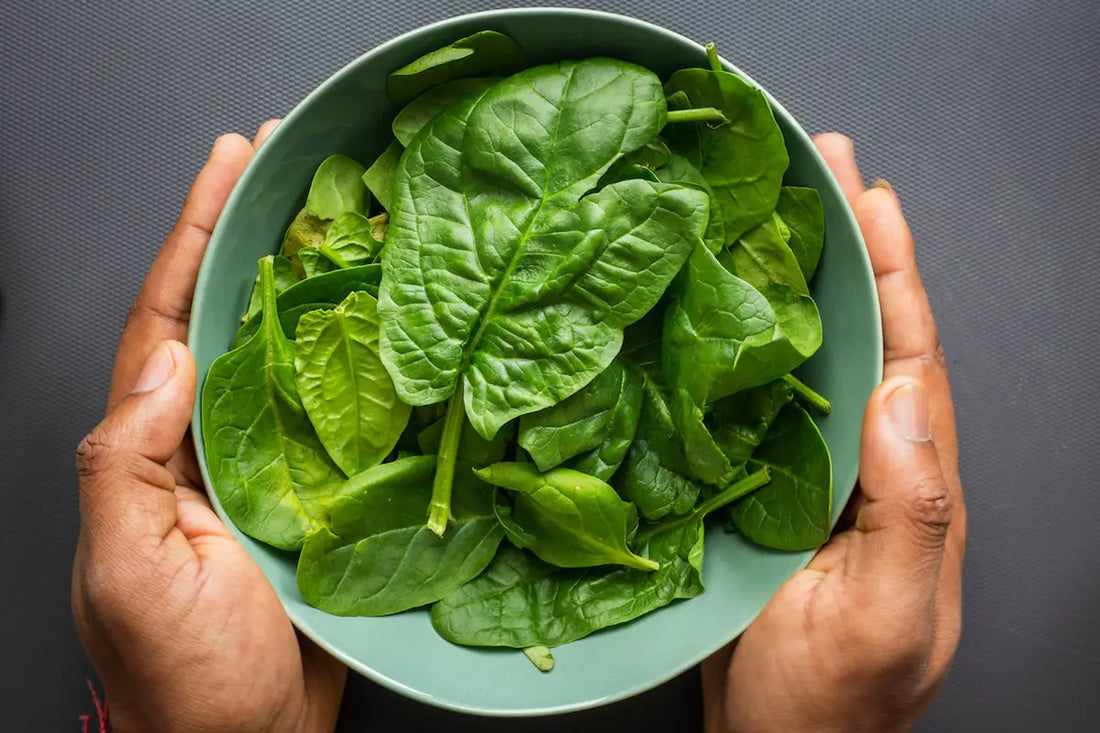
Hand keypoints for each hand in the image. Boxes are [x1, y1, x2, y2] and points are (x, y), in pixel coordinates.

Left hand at [71, 123, 346, 732]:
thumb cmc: (183, 674)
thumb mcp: (126, 571)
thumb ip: (125, 465)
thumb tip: (164, 360)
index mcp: (154, 446)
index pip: (167, 317)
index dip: (194, 234)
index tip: (230, 163)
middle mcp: (209, 439)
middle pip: (230, 314)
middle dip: (252, 232)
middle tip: (292, 161)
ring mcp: (268, 461)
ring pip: (291, 351)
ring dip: (313, 280)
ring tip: (346, 214)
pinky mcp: (321, 489)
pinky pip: (341, 407)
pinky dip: (361, 356)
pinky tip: (390, 319)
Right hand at [703, 134, 965, 732]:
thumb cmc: (830, 706)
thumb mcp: (886, 618)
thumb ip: (915, 513)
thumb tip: (906, 396)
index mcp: (913, 482)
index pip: (910, 353)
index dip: (892, 269)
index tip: (868, 195)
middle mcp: (867, 462)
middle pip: (864, 333)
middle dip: (847, 245)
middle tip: (819, 166)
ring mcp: (812, 473)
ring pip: (809, 356)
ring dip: (794, 281)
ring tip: (769, 209)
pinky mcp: (760, 488)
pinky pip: (754, 399)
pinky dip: (742, 343)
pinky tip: (715, 306)